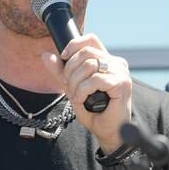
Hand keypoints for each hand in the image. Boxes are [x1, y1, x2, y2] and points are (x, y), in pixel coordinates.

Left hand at [40, 34, 131, 150]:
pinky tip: (83, 100)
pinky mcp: (122, 83)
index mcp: (107, 60)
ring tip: (76, 95)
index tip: (63, 58)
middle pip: (86, 52)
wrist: (106, 130)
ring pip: (89, 65)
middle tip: (69, 87)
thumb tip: (46, 55)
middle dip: (70, 70)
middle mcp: (116, 63)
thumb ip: (60, 71)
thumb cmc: (93, 110)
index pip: (90, 39)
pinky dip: (83, 91)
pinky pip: (95, 80)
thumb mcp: (72, 87)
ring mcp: (121, 72)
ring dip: (75, 83)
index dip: (73, 45)